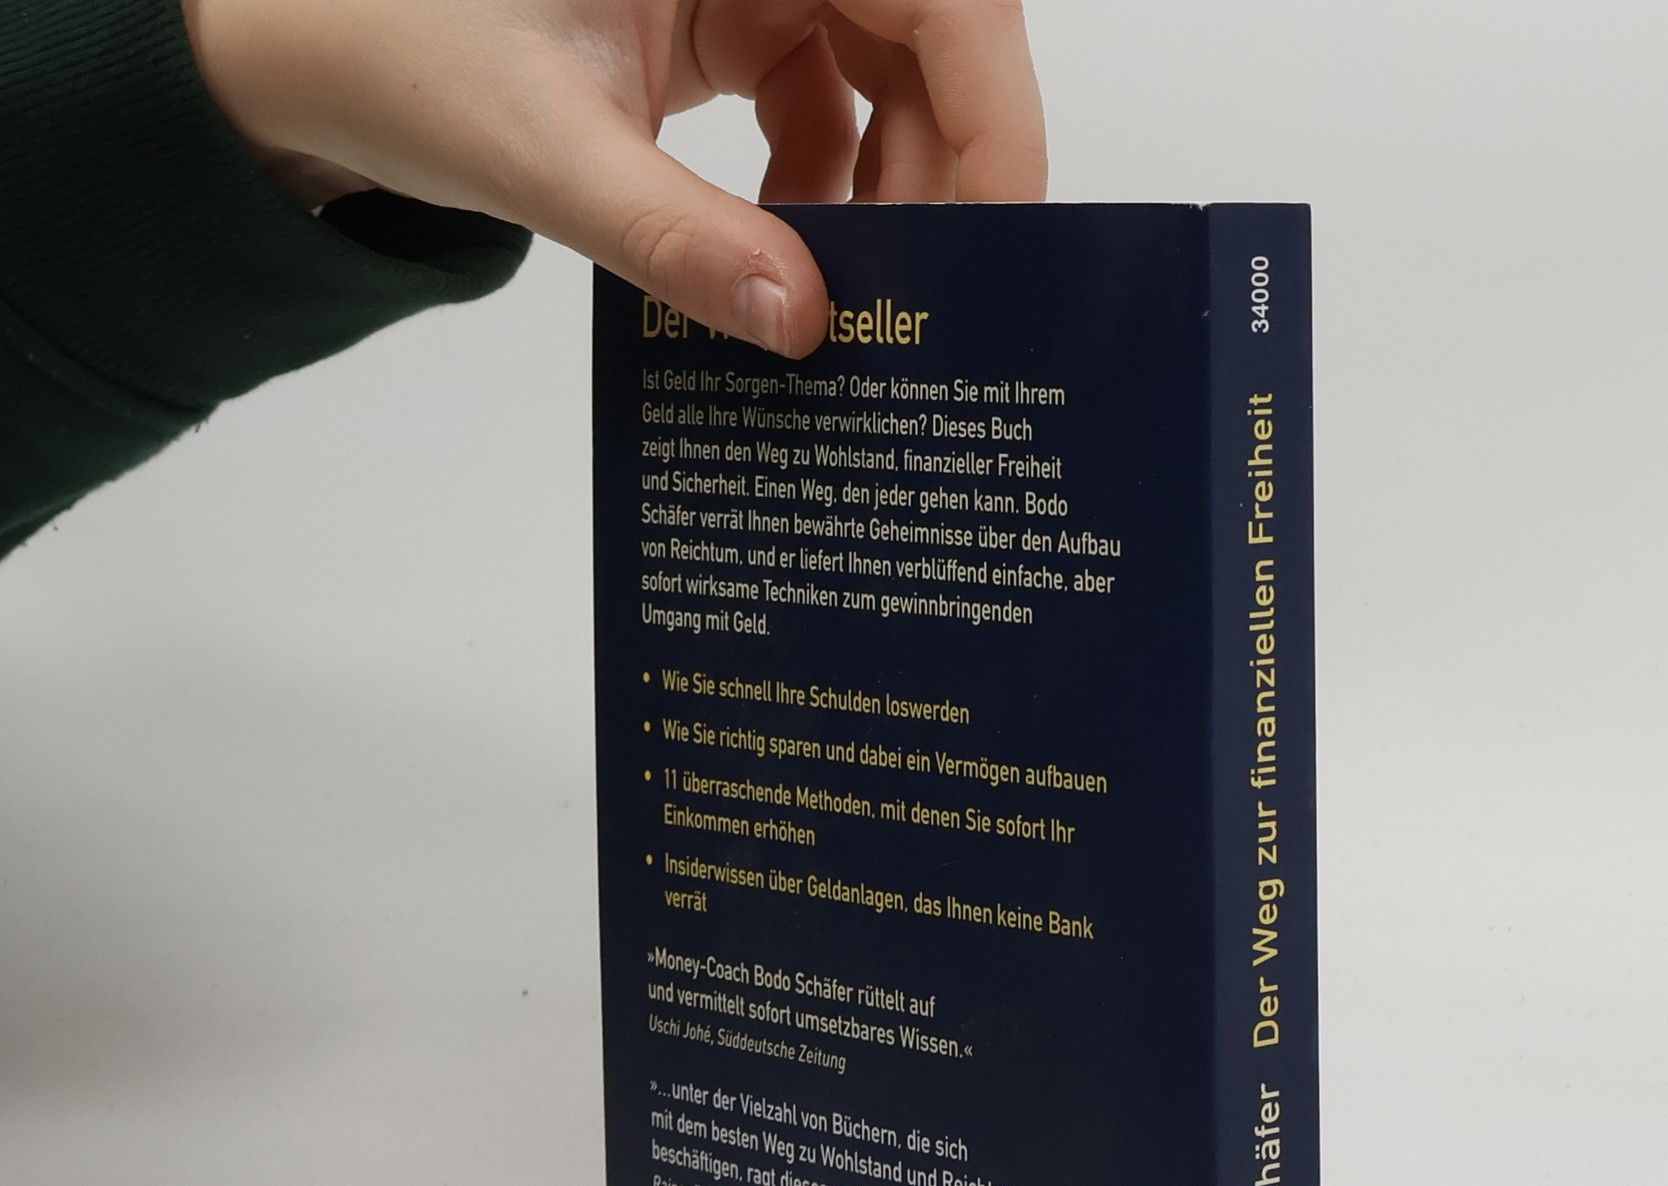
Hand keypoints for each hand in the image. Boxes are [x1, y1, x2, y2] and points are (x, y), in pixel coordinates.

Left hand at [181, 0, 1045, 356]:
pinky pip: (829, 110)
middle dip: (940, 173)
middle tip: (926, 301)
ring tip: (849, 298)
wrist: (317, 45)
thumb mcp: (543, 150)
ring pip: (890, 81)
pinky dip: (826, 195)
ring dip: (886, 196)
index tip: (1003, 228)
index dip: (995, 107)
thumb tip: (800, 327)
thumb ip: (676, 240)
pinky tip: (786, 262)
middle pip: (932, 39)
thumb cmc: (399, 42)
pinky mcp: (737, 30)